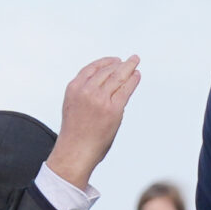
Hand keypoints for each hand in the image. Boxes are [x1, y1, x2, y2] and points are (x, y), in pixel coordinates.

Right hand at [45, 56, 141, 190]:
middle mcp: (86, 90)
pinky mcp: (113, 109)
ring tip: (135, 63)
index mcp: (73, 88)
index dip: (105, 62)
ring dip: (128, 68)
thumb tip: (105, 87)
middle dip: (120, 64)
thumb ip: (85, 94)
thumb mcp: (73, 106)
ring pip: (117, 77)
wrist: (76, 150)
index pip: (91, 69)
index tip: (114, 60)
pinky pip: (125, 90)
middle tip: (130, 59)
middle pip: (107, 71)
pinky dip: (133, 80)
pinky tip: (137, 76)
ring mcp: (100, 99)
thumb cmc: (75, 132)